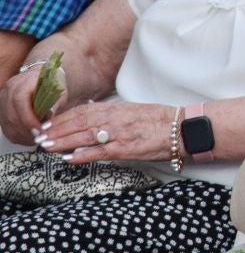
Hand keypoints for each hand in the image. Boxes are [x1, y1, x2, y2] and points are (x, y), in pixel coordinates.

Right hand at [0, 66, 62, 144]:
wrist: (47, 79)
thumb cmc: (54, 84)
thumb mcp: (59, 91)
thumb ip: (55, 103)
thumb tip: (49, 116)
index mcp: (24, 81)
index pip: (20, 100)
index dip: (28, 117)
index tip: (40, 129)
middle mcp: (9, 90)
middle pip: (12, 114)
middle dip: (26, 130)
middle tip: (39, 137)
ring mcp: (3, 100)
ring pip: (7, 123)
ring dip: (21, 135)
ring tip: (36, 139)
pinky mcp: (2, 110)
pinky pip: (6, 127)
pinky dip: (17, 135)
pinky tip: (29, 138)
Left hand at [34, 101, 175, 165]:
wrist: (184, 129)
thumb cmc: (161, 120)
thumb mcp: (135, 109)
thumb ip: (112, 110)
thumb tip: (91, 106)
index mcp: (118, 108)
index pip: (85, 110)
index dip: (64, 117)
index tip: (49, 123)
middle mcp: (117, 118)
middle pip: (80, 122)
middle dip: (58, 130)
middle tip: (40, 137)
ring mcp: (121, 133)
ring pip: (86, 136)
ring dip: (64, 142)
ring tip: (47, 147)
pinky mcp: (127, 148)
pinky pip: (101, 152)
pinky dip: (83, 155)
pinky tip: (70, 158)